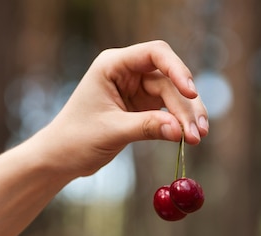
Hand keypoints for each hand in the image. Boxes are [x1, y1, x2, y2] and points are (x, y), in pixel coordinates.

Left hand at [43, 40, 208, 176]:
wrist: (61, 157)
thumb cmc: (77, 138)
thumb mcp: (112, 131)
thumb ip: (146, 128)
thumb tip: (180, 131)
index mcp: (114, 65)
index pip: (154, 54)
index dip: (177, 70)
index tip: (191, 93)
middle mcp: (128, 73)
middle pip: (168, 81)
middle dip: (185, 107)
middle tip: (198, 134)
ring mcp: (136, 91)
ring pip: (172, 97)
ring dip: (187, 117)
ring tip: (199, 138)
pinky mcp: (141, 109)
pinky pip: (167, 112)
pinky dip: (179, 124)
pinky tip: (190, 137)